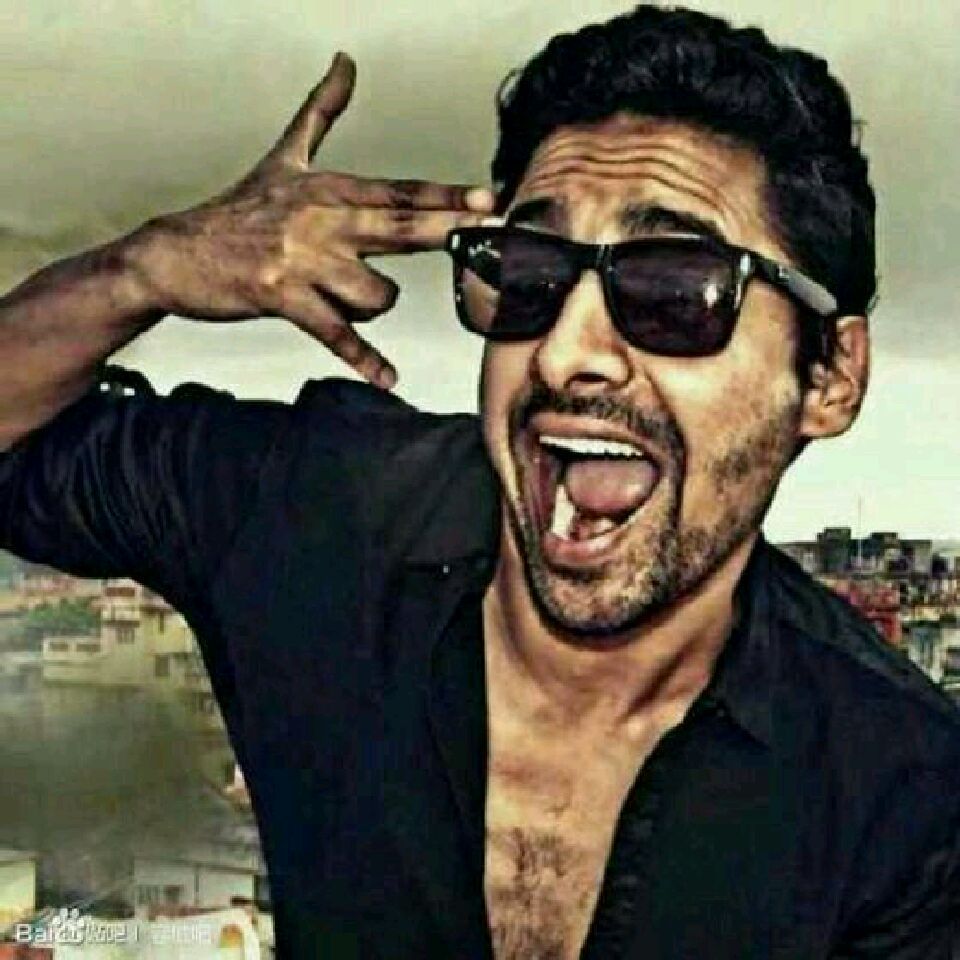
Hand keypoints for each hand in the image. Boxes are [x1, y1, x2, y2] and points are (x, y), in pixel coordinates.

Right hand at [128, 52, 493, 388]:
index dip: (445, 196)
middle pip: (399, 227)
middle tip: (488, 232)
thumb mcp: (282, 157)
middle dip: (447, 230)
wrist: (175, 254)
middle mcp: (320, 221)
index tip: (487, 200)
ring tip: (353, 301)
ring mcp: (302, 261)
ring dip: (377, 305)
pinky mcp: (283, 298)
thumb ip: (320, 113)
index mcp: (326, 189)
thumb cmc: (236, 211)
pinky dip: (362, 358)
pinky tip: (388, 378)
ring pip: (375, 292)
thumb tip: (345, 64)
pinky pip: (336, 333)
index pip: (397, 191)